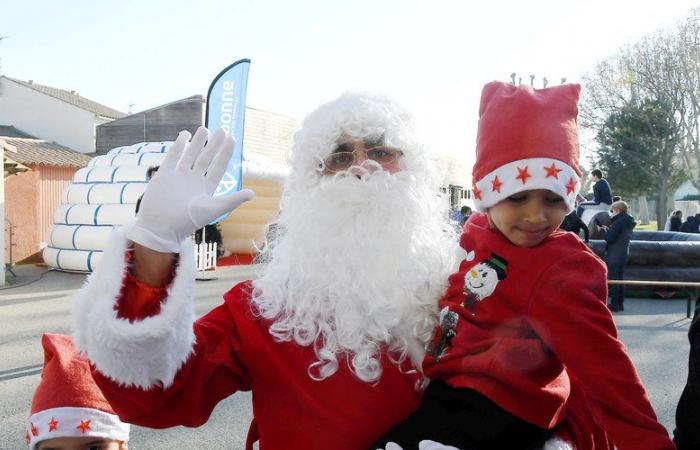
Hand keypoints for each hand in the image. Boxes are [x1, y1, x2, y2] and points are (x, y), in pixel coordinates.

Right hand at [127, 126, 253, 252]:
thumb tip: (253, 193)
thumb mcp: (214, 208)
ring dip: (197, 142)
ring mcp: (179, 176)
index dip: (225, 153)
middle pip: (206, 158)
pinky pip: (173, 157)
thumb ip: (233, 199)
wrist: (161, 227)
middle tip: (222, 129)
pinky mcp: (164, 175)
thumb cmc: (188, 221)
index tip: (232, 139)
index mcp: (206, 188)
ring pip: (190, 155)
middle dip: (214, 144)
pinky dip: (179, 146)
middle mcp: (194, 181)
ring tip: (204, 129)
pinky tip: (185, 135)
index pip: (219, 166)